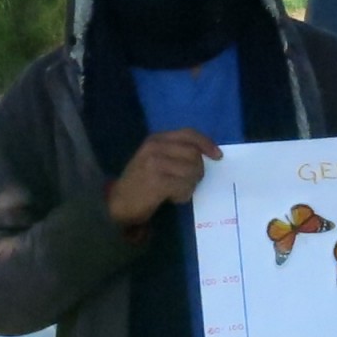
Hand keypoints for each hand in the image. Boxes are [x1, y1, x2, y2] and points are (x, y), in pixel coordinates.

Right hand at [108, 128, 222, 232]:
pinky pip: (184, 186)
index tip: (218, 156)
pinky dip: (184, 194)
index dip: (206, 143)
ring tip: (178, 191)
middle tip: (189, 183)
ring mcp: (155, 163)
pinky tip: (173, 198)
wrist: (119, 203)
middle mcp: (155, 147)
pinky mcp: (157, 181)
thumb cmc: (141, 183)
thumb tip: (205, 154)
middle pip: (194, 154)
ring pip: (192, 171)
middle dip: (198, 171)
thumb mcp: (155, 159)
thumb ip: (175, 152)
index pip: (189, 134)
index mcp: (156, 139)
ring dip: (190, 185)